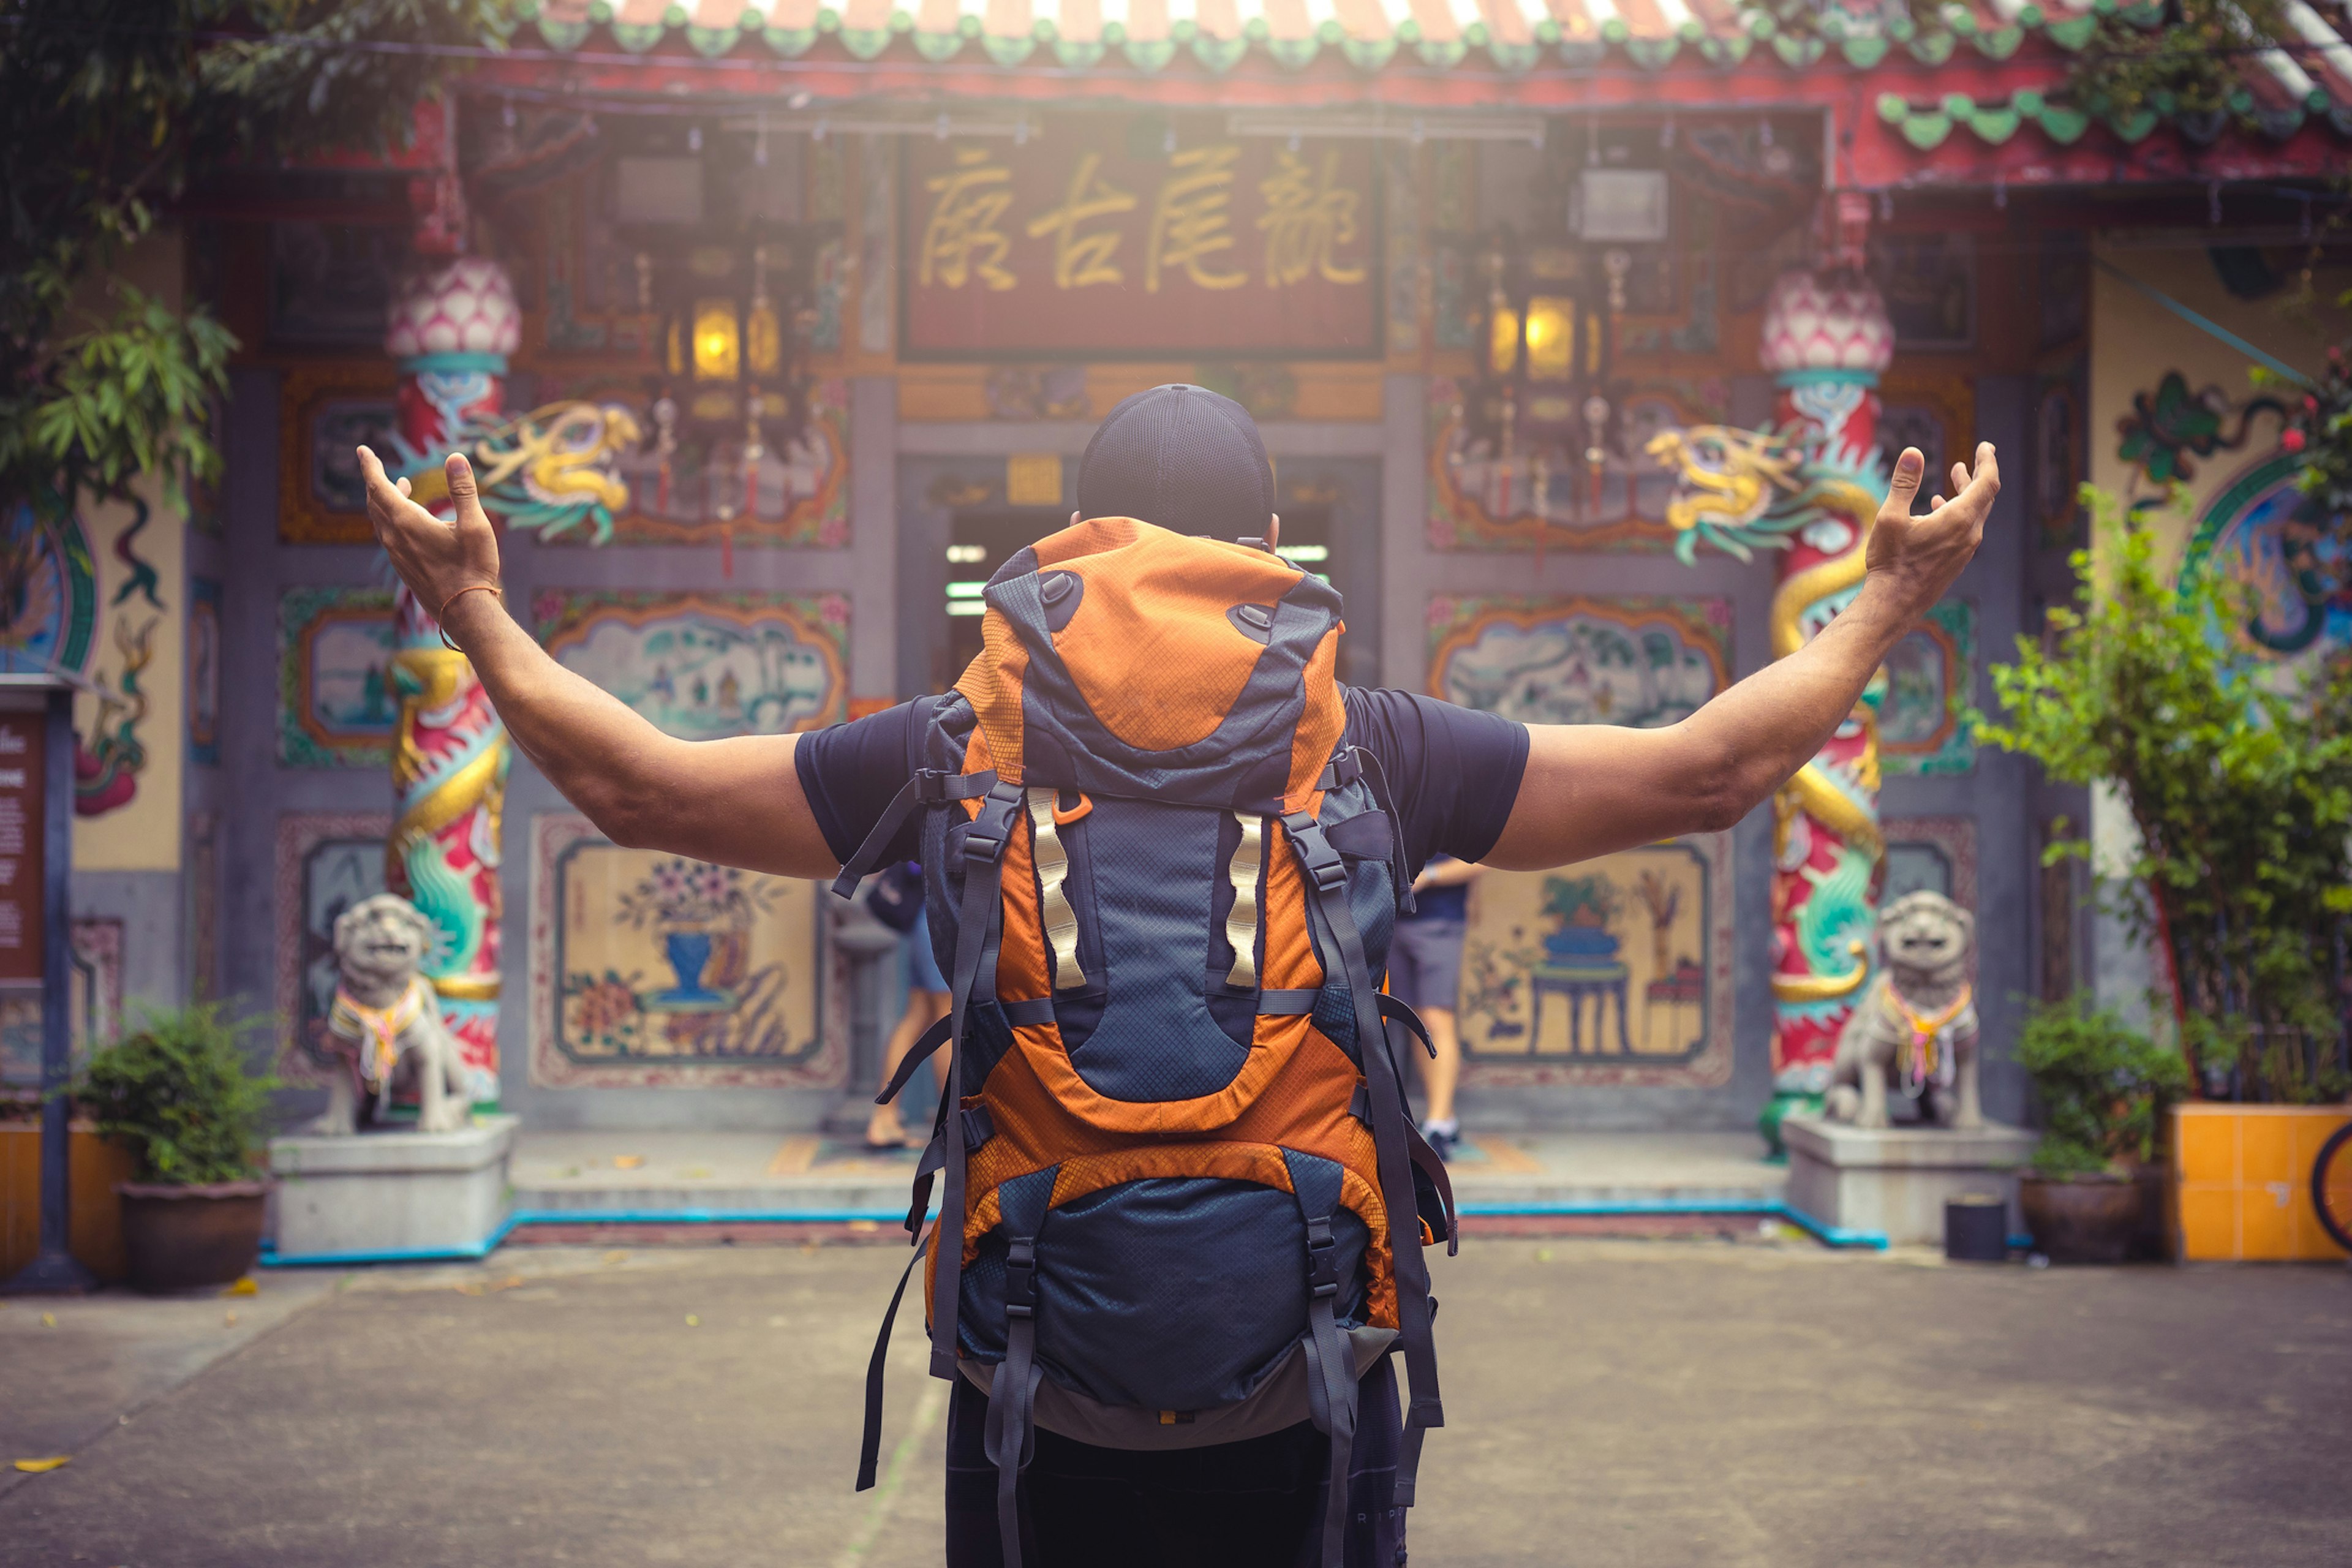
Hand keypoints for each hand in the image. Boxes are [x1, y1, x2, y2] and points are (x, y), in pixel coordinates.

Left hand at [357, 447, 503, 617]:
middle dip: (377, 481)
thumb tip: (456, 458)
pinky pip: (388, 535)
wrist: (465, 611)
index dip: (369, 467)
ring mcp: (396, 554)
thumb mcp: (475, 526)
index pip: (379, 487)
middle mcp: (395, 537)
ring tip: (403, 488)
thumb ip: (463, 491)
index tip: (362, 451)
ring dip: (385, 500)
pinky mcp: (403, 567)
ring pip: (380, 520)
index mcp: (408, 522)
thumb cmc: (472, 568)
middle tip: (380, 466)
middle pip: (375, 502)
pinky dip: (391, 519)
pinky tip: (409, 523)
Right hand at [1863, 442, 1997, 619]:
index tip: (1985, 447)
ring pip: (1975, 514)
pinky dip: (1959, 512)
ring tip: (1953, 480)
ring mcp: (1965, 550)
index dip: (1988, 461)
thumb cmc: (1891, 561)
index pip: (1987, 483)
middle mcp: (1969, 534)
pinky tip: (1938, 511)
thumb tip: (1913, 452)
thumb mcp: (1891, 517)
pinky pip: (1966, 530)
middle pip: (1984, 497)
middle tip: (1969, 461)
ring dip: (1965, 494)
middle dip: (1976, 476)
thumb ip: (1904, 483)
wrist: (1893, 603)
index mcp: (1958, 519)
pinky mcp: (1957, 561)